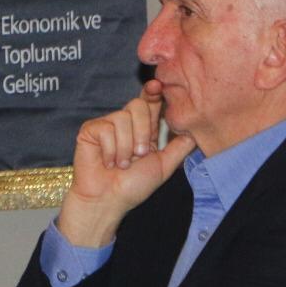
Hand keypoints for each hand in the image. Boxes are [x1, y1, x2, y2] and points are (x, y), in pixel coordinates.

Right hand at [54, 80, 196, 246]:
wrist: (108, 200)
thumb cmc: (133, 186)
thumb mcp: (163, 166)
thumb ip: (179, 148)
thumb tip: (196, 131)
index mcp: (142, 128)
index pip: (149, 102)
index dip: (153, 91)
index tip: (157, 86)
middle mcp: (125, 123)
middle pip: (137, 105)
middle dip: (142, 133)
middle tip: (140, 155)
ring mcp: (106, 125)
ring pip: (122, 119)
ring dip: (125, 148)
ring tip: (122, 164)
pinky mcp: (90, 130)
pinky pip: (105, 129)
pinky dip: (110, 150)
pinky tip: (107, 161)